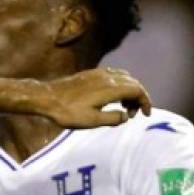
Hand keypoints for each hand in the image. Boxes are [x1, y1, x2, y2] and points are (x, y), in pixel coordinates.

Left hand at [37, 68, 151, 127]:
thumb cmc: (68, 112)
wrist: (46, 98)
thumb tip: (126, 116)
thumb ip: (113, 118)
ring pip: (124, 78)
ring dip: (129, 91)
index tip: (146, 114)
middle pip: (133, 83)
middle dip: (138, 98)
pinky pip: (113, 75)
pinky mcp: (90, 74)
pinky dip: (119, 85)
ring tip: (123, 108)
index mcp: (110, 88)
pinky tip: (112, 98)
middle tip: (133, 114)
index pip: (137, 90)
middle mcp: (107, 77)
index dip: (146, 102)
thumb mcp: (92, 121)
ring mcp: (98, 73)